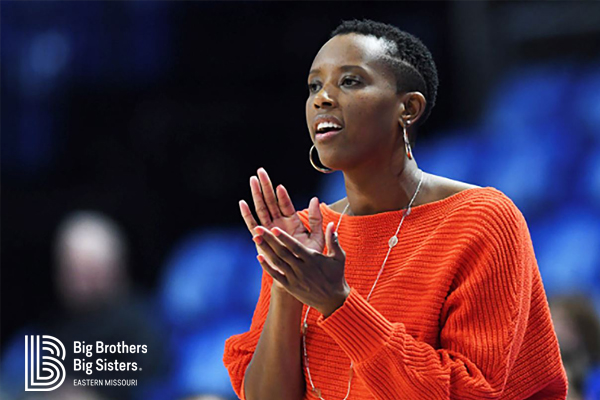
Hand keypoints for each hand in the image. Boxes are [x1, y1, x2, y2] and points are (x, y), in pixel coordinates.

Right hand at [240, 168, 325, 286]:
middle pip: (270, 201)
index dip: (282, 195)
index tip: (279, 186)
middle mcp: (279, 223)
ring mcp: (269, 230)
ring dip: (256, 195)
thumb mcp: (316, 237)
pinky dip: (247, 214)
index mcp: (292, 222)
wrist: (299, 275)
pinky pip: (252, 225)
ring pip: (261, 209)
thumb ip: (316, 219)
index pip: (285, 204)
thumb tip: (315, 199)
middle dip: (265, 186)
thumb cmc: (308, 257)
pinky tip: (243, 203)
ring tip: (252, 180)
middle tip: (260, 171)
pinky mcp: (260, 239)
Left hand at [252, 220, 350, 317]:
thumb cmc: (336, 276)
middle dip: (269, 240)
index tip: (274, 228)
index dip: (284, 237)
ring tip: (255, 238)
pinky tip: (259, 256)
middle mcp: (301, 268)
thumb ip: (333, 240)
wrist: (332, 300)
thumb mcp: (338, 257)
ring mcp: (294, 278)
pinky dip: (267, 266)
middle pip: (282, 252)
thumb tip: (331, 224)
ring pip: (277, 262)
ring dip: (265, 249)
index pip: (295, 246)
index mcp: (312, 259)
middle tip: (258, 229)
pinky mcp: (290, 286)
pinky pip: (276, 275)